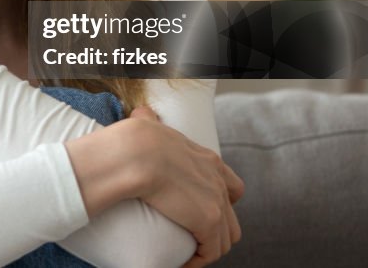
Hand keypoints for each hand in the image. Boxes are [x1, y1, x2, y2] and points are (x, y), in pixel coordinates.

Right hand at [127, 105, 243, 267]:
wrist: (136, 153)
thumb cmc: (136, 139)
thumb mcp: (150, 125)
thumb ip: (150, 121)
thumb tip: (141, 115)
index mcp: (208, 159)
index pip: (231, 187)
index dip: (220, 202)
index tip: (198, 211)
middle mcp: (218, 180)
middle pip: (232, 218)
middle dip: (215, 233)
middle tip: (191, 239)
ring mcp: (216, 201)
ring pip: (225, 239)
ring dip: (207, 250)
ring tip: (186, 256)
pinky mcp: (208, 220)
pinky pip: (211, 252)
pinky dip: (198, 260)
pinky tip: (182, 263)